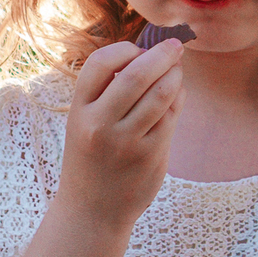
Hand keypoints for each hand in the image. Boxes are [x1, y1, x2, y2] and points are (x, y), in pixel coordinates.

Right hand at [57, 39, 184, 230]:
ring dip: (174, 75)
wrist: (92, 211)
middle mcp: (100, 124)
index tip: (138, 50)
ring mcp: (126, 142)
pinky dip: (177, 99)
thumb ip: (108, 91)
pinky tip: (176, 96)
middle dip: (161, 54)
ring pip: (160, 94)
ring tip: (177, 71)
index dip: (124, 50)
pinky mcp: (150, 156)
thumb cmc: (92, 158)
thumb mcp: (85, 122)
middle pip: (136, 74)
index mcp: (79, 111)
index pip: (100, 63)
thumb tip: (150, 53)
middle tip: (175, 45)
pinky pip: (171, 117)